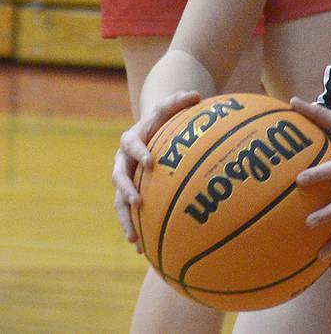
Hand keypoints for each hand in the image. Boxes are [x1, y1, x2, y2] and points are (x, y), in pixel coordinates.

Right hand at [112, 90, 199, 247]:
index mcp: (131, 139)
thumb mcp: (170, 106)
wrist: (150, 130)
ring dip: (125, 219)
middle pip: (119, 178)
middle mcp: (122, 162)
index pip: (131, 144)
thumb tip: (196, 95)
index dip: (139, 152)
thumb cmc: (163, 118)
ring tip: (134, 239)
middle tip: (137, 202)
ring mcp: (124, 181)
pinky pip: (130, 215)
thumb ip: (180, 99)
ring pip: (119, 202)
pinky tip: (143, 251)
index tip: (150, 161)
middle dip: (126, 191)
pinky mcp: (130, 195)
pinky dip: (135, 230)